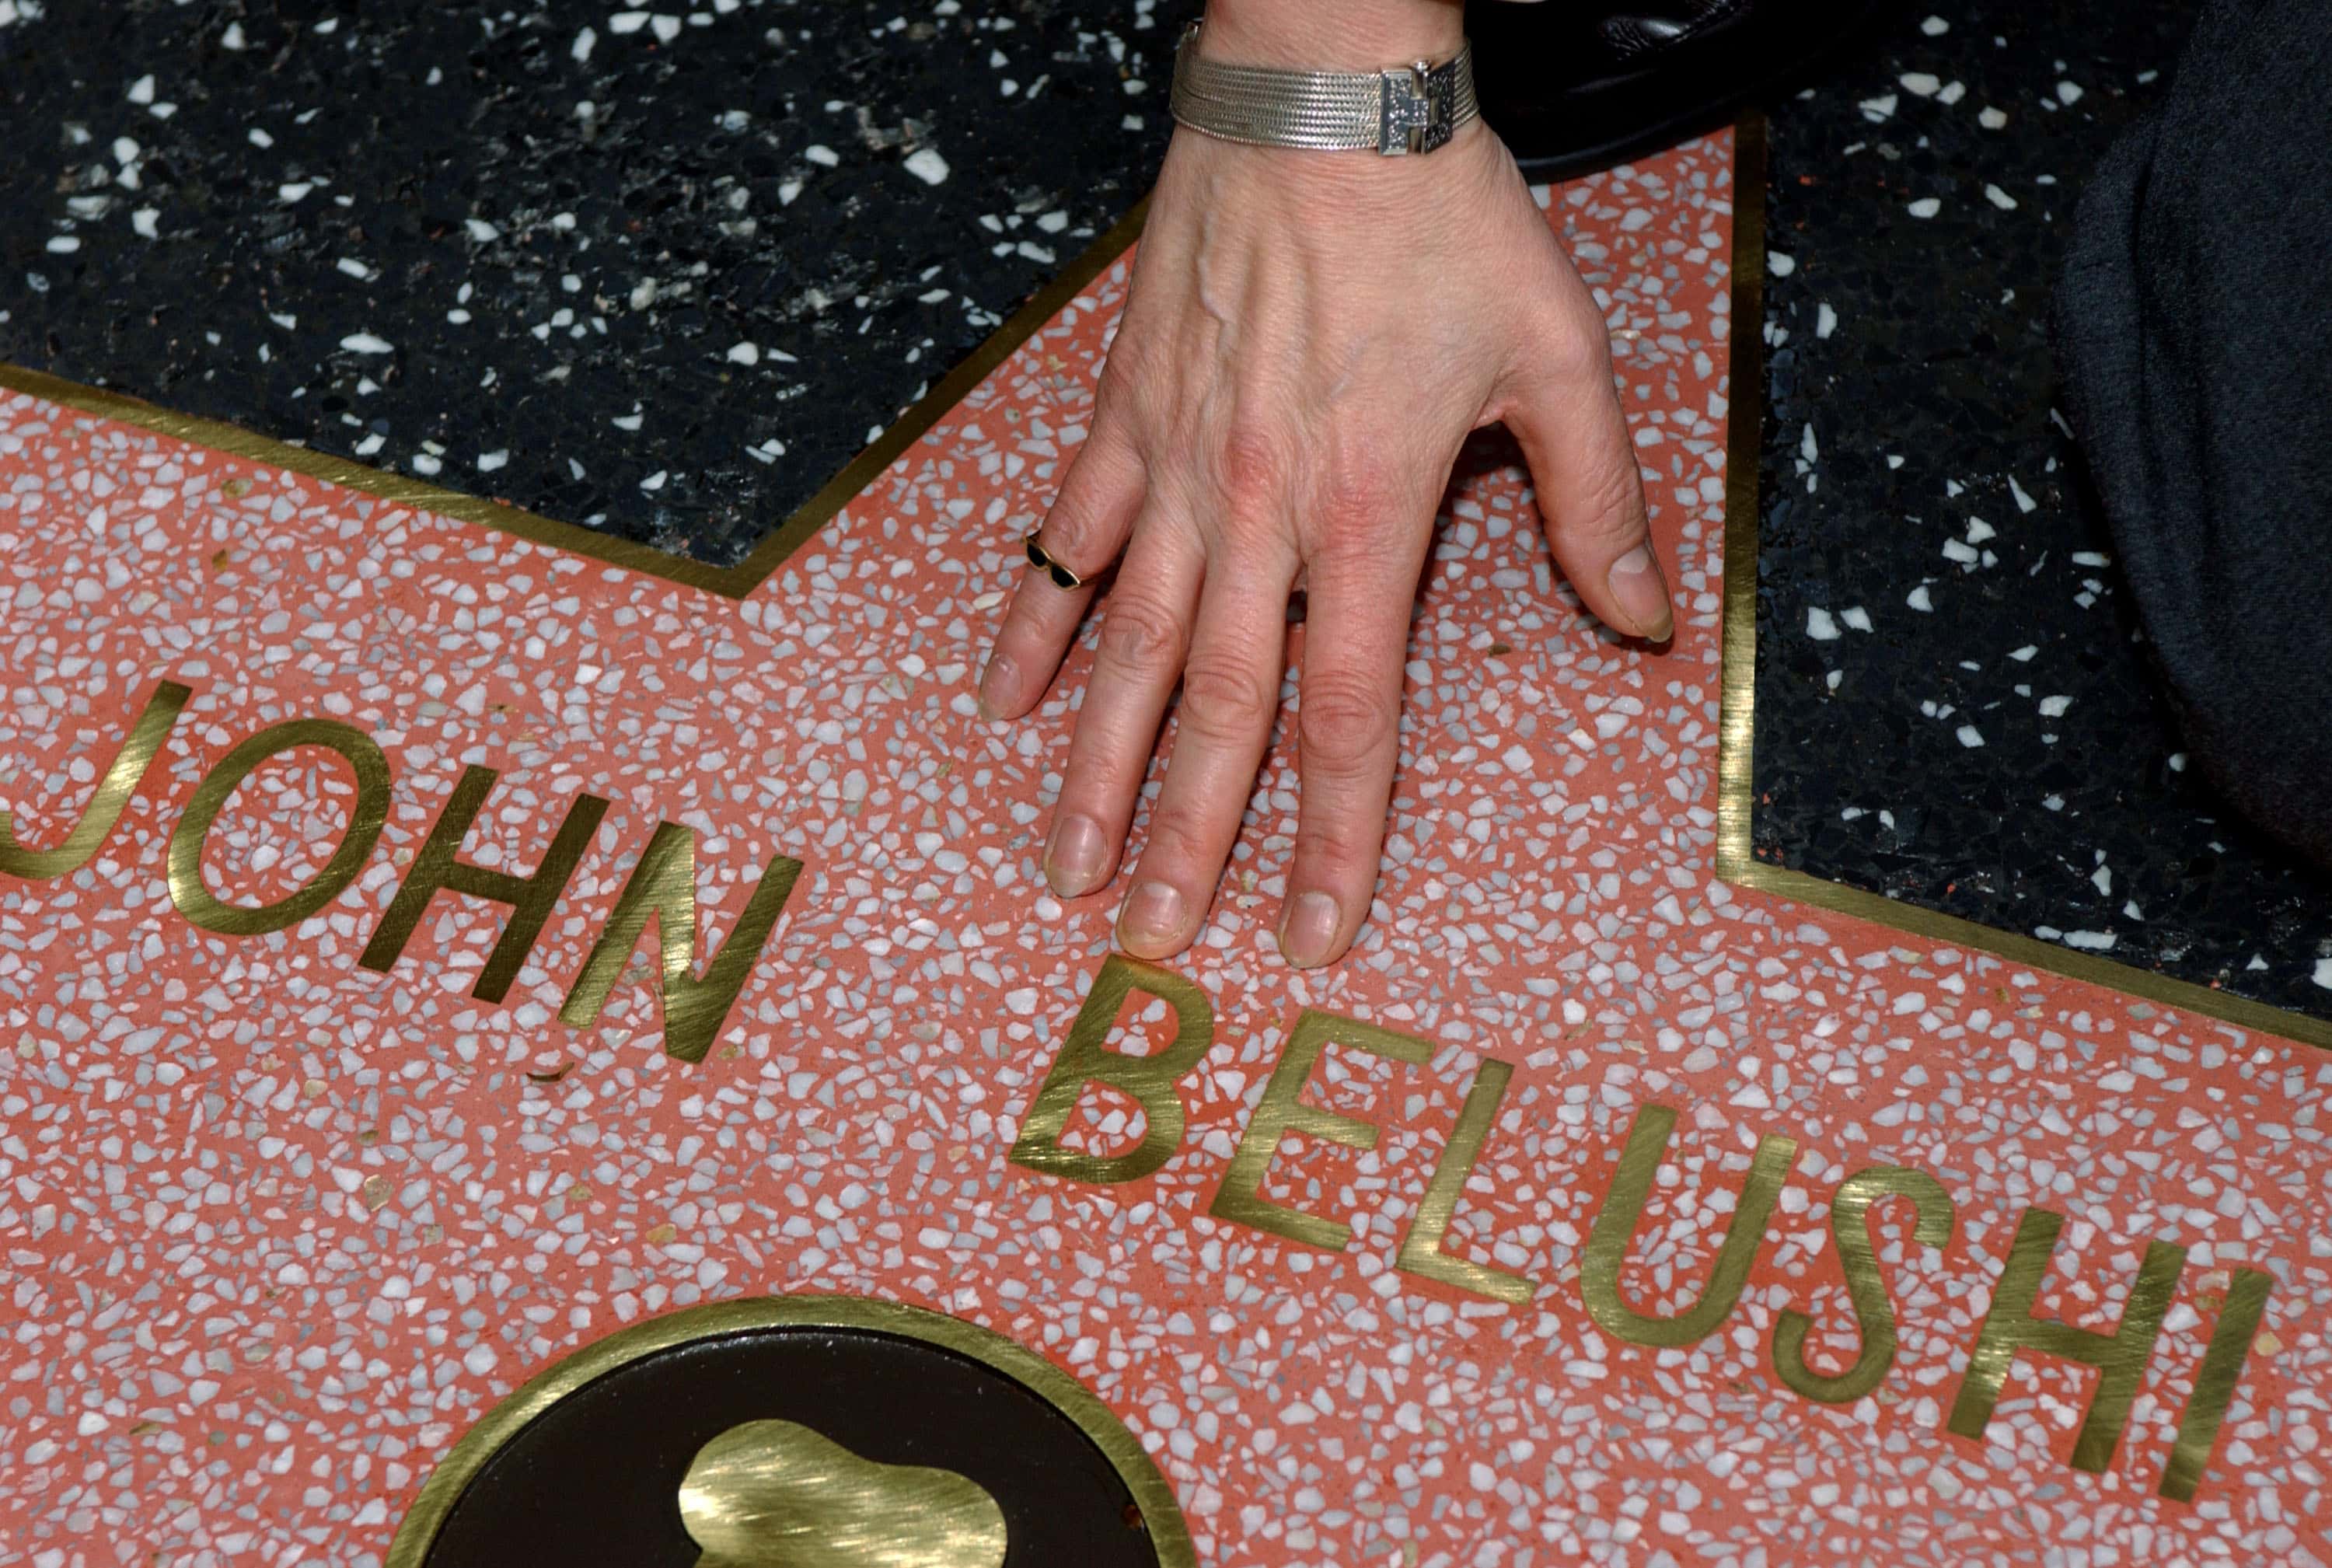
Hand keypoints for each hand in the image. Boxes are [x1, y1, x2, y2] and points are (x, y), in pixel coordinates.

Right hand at [977, 0, 1668, 969]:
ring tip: (1066, 862)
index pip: (1347, 719)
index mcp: (1365, 517)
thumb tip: (1640, 622)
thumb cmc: (1442, 221)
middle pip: (1214, 712)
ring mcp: (1175, 471)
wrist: (1324, 93)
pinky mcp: (1123, 418)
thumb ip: (1597, 505)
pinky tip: (1004, 700)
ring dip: (1094, 767)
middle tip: (1150, 937)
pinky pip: (1066, 540)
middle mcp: (1256, 517)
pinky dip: (1034, 622)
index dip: (1332, 838)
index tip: (1309, 932)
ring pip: (1122, 649)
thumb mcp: (1558, 356)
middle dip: (1184, 839)